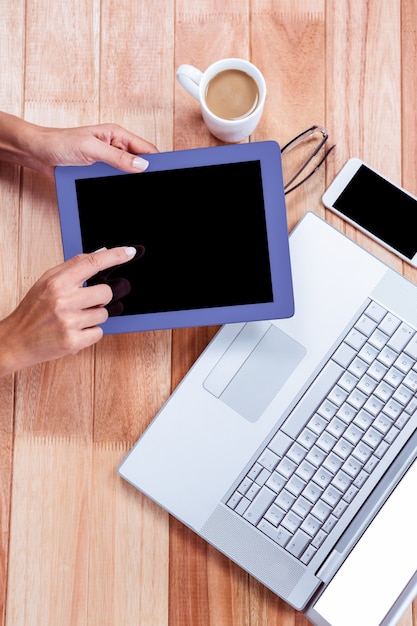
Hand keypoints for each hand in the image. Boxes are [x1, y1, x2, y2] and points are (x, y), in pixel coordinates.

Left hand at [0, 112, 157, 176]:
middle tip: (151, 188)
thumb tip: (141, 166)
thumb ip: (117, 157)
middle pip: (139, 165)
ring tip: (130, 191)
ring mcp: (107, 163)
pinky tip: (117, 193)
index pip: (146, 149)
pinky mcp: (99, 175)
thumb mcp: (91, 148)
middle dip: (144, 176)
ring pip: (127, 178)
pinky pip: (113, 184)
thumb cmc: (59, 142)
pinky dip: (117, 189)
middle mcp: (115, 148)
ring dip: (128, 184)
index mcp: (117, 135)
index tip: (166, 174)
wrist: (38, 154)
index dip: (157, 161)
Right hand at [0, 246, 137, 375]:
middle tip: (83, 303)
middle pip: (105, 293)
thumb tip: (101, 252)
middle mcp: (63, 301)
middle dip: (100, 298)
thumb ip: (74, 266)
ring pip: (104, 314)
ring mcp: (69, 322)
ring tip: (73, 319)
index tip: (130, 252)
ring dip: (93, 317)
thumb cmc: (32, 310)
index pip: (92, 263)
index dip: (115, 256)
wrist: (17, 340)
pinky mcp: (74, 342)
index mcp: (56, 282)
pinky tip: (73, 331)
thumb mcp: (47, 282)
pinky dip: (90, 333)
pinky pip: (99, 333)